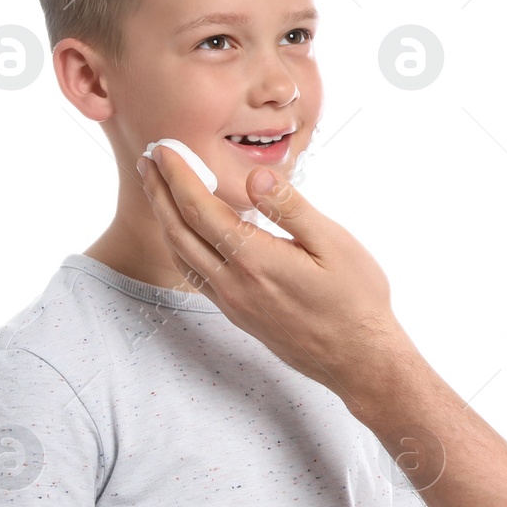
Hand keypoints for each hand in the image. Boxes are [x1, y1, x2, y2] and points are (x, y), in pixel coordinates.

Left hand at [136, 153, 409, 401]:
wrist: (359, 358)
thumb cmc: (356, 299)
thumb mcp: (334, 244)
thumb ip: (290, 209)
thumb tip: (255, 178)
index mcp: (255, 260)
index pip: (200, 209)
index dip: (178, 176)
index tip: (163, 148)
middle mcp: (234, 284)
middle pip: (179, 231)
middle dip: (160, 192)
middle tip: (147, 160)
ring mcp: (232, 303)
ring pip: (182, 255)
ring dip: (165, 219)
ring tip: (159, 190)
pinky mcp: (239, 315)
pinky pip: (196, 275)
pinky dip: (181, 245)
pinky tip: (188, 234)